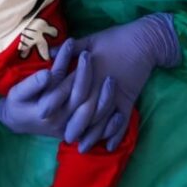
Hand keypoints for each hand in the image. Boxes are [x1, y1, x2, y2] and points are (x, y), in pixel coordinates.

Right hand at [0, 45, 109, 138]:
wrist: (16, 122)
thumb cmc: (17, 103)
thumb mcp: (18, 92)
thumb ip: (33, 84)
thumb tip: (48, 74)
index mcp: (48, 111)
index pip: (65, 86)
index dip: (71, 65)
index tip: (76, 46)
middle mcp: (62, 122)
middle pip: (83, 99)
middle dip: (89, 76)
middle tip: (93, 56)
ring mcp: (72, 129)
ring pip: (95, 116)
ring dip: (106, 98)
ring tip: (111, 78)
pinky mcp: (79, 133)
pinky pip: (99, 130)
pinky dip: (112, 125)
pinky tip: (121, 112)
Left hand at [60, 14, 180, 151]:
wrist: (144, 41)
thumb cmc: (115, 38)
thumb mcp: (90, 39)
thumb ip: (69, 50)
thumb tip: (48, 54)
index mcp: (88, 71)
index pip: (68, 90)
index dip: (55, 102)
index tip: (42, 113)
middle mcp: (100, 87)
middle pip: (84, 111)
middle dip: (74, 126)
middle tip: (64, 138)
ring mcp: (116, 95)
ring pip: (102, 120)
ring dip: (93, 135)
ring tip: (83, 148)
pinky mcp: (129, 100)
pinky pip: (123, 121)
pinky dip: (117, 134)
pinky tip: (109, 146)